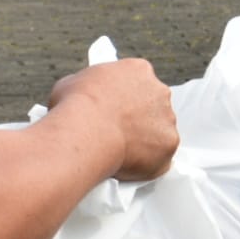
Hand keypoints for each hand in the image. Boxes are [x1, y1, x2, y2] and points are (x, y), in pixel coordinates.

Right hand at [47, 59, 177, 181]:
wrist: (85, 131)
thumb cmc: (73, 106)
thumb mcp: (70, 84)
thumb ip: (86, 88)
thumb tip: (80, 97)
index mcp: (138, 70)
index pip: (136, 82)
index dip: (123, 99)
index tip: (113, 111)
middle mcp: (159, 91)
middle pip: (152, 106)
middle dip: (137, 120)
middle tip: (116, 134)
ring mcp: (167, 118)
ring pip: (158, 132)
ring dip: (143, 141)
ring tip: (118, 154)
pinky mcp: (169, 143)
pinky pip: (160, 156)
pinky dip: (147, 163)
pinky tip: (127, 167)